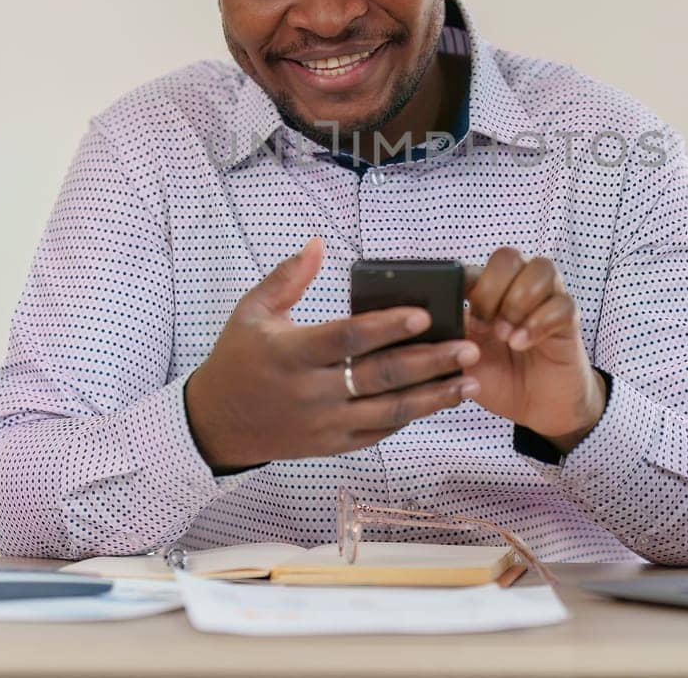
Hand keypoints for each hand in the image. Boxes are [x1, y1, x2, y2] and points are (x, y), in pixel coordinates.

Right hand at [184, 237, 480, 472]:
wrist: (216, 424)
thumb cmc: (238, 359)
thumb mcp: (252, 311)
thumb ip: (288, 277)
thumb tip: (319, 242)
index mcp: (292, 353)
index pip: (348, 339)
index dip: (387, 327)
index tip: (424, 316)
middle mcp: (311, 392)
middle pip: (379, 377)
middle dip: (430, 363)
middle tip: (469, 348)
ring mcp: (324, 424)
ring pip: (388, 412)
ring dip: (434, 397)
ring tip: (470, 382)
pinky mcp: (331, 445)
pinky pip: (378, 432)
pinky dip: (409, 418)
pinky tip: (438, 400)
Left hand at [463, 247, 606, 451]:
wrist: (538, 408)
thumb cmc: (499, 379)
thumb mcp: (463, 361)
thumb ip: (446, 338)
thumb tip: (422, 321)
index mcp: (489, 292)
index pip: (474, 266)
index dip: (461, 283)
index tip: (453, 311)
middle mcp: (519, 287)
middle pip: (508, 256)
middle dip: (491, 288)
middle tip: (484, 324)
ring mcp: (547, 300)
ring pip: (542, 268)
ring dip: (518, 301)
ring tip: (505, 336)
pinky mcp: (568, 320)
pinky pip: (563, 304)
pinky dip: (539, 323)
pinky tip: (522, 343)